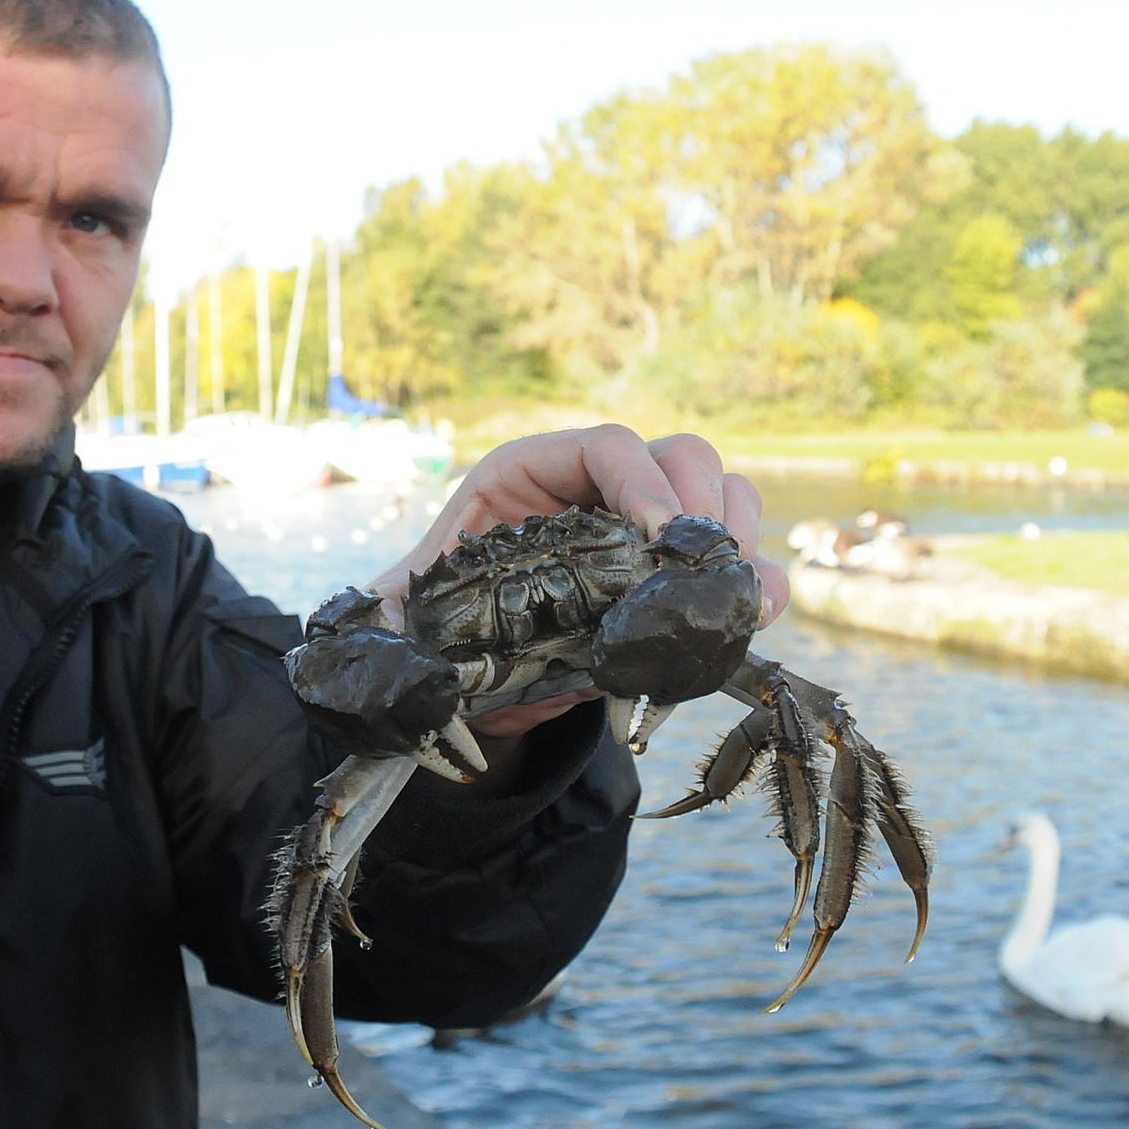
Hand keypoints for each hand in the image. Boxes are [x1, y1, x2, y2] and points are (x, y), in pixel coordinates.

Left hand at [366, 424, 786, 741]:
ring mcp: (646, 531)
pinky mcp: (677, 581)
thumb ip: (389, 612)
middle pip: (678, 455)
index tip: (659, 536)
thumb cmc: (436, 630)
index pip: (604, 445)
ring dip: (737, 536)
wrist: (471, 682)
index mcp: (527, 477)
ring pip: (721, 495)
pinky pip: (739, 560)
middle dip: (700, 503)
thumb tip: (371, 620)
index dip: (641, 479)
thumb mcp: (405, 613)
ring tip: (729, 591)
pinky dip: (757, 581)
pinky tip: (751, 615)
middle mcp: (596, 490)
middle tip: (699, 566)